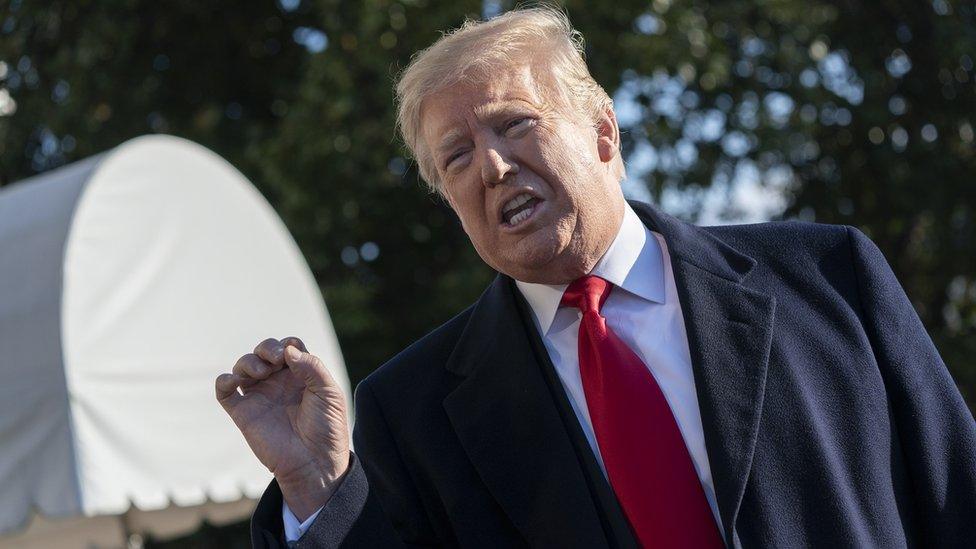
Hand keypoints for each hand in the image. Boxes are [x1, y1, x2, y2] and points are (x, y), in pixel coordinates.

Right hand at [216, 337, 349, 519]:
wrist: (314, 463)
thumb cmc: (326, 429)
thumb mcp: (329, 393)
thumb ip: (312, 367)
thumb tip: (287, 350)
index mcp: (301, 376)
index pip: (288, 347)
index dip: (287, 345)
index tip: (291, 356)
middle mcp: (279, 383)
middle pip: (264, 351)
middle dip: (266, 348)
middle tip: (275, 360)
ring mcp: (260, 396)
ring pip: (244, 365)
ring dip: (249, 361)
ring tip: (261, 372)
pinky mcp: (243, 412)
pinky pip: (224, 390)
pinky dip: (224, 379)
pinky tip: (235, 380)